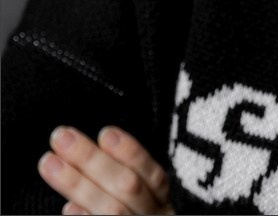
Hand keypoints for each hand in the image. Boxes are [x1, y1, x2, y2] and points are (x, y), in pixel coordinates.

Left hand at [38, 125, 173, 214]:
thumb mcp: (149, 204)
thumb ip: (135, 182)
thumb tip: (102, 145)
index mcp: (164, 205)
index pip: (152, 174)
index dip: (131, 152)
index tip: (105, 132)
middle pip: (127, 188)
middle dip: (93, 160)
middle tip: (62, 137)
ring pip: (111, 211)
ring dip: (78, 185)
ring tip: (48, 163)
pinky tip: (66, 211)